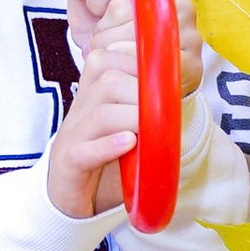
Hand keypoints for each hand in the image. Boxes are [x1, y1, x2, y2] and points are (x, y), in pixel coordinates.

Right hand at [48, 0, 205, 220]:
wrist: (70, 192)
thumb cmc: (107, 151)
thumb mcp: (127, 118)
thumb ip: (146, 95)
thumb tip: (181, 72)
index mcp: (94, 88)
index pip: (112, 58)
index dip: (143, 63)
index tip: (168, 79)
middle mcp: (81, 106)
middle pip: (109, 82)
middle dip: (142, 92)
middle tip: (164, 109)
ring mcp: (73, 135)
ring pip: (101, 113)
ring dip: (131, 118)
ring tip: (150, 129)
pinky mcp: (68, 163)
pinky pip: (84, 150)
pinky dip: (107, 146)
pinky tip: (127, 143)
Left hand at [66, 0, 206, 94]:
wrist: (137, 83)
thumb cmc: (116, 42)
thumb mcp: (89, 14)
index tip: (98, 15)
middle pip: (119, 6)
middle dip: (101, 31)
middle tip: (106, 43)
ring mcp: (188, 31)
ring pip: (131, 35)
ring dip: (111, 52)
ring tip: (114, 56)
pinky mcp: (192, 62)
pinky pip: (147, 62)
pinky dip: (127, 69)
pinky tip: (126, 69)